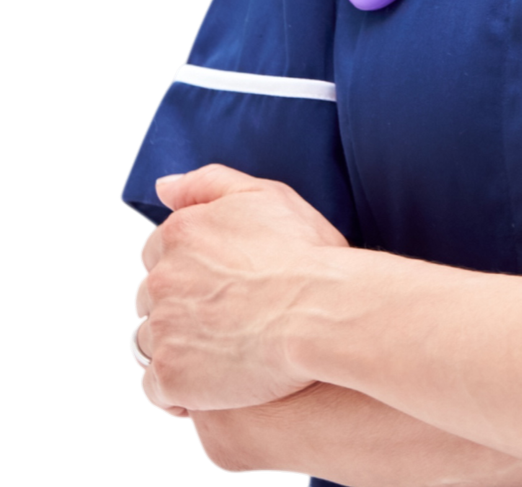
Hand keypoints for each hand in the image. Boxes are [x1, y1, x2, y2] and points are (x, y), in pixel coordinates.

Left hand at [134, 164, 348, 414]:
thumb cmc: (303, 253)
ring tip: (223, 347)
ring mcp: (163, 331)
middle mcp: (161, 280)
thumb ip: (207, 183)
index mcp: (180, 234)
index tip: (216, 280)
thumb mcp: (262, 195)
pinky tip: (210, 379)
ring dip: (177, 343)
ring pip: (150, 340)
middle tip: (225, 313)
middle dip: (179, 304)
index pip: (157, 251)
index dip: (187, 266)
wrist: (321, 310)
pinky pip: (155, 387)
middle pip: (151, 296)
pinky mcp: (171, 377)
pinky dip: (176, 386)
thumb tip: (164, 187)